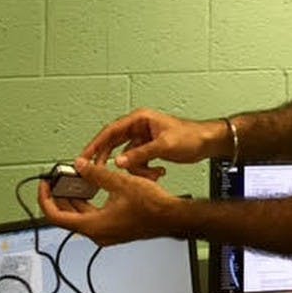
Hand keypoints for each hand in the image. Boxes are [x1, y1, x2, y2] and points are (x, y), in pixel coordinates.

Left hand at [38, 157, 181, 246]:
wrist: (172, 217)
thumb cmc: (152, 206)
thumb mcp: (121, 183)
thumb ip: (97, 174)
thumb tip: (80, 166)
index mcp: (93, 225)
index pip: (56, 216)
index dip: (46, 199)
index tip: (45, 185)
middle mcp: (96, 233)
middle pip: (66, 216)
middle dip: (60, 196)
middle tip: (57, 180)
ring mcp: (105, 232)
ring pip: (80, 215)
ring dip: (74, 198)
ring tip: (73, 180)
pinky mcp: (113, 227)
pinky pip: (92, 216)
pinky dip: (87, 202)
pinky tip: (92, 187)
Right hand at [81, 108, 224, 180]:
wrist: (208, 142)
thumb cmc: (191, 136)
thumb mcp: (163, 146)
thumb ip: (139, 154)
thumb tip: (118, 162)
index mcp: (140, 119)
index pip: (110, 131)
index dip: (95, 144)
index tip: (84, 157)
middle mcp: (139, 127)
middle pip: (115, 143)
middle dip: (111, 159)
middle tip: (98, 172)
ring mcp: (144, 138)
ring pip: (127, 157)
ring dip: (137, 169)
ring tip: (152, 173)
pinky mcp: (149, 149)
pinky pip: (138, 162)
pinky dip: (145, 170)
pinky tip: (158, 172)